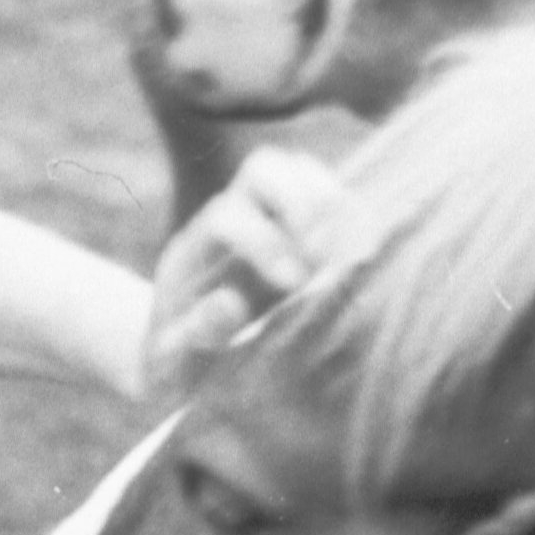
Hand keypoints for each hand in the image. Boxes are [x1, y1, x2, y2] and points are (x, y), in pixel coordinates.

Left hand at [144, 148, 359, 396]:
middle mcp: (225, 220)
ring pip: (294, 170)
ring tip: (347, 250)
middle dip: (300, 203)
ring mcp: (258, 217)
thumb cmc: (177, 365)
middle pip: (262, 169)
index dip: (265, 242)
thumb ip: (197, 333)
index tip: (295, 284)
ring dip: (328, 201)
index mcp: (191, 252)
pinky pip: (320, 192)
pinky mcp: (287, 226)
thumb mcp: (175, 362)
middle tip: (323, 256)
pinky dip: (346, 209)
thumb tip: (231, 301)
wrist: (176, 358)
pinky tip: (359, 247)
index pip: (226, 217)